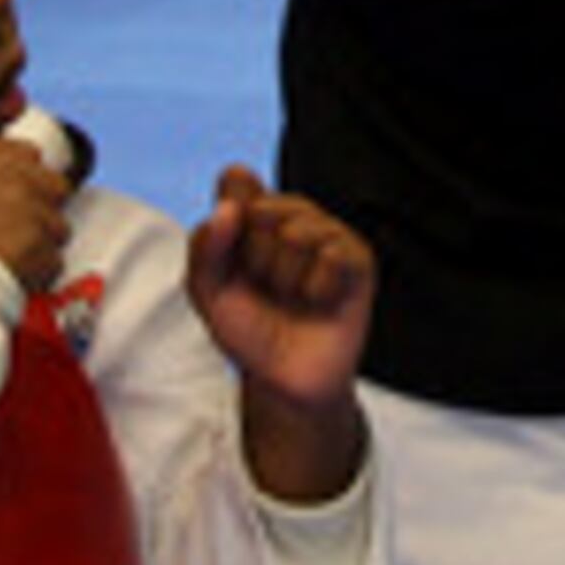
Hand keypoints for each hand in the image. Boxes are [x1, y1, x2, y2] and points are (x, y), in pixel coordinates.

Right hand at [0, 124, 75, 296]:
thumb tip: (27, 157)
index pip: (30, 154)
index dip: (25, 181)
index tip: (12, 200)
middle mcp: (9, 172)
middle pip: (55, 186)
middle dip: (42, 208)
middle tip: (15, 231)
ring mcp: (27, 208)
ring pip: (58, 226)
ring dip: (41, 243)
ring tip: (7, 257)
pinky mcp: (38, 245)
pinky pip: (54, 261)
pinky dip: (38, 273)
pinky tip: (12, 275)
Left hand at [185, 166, 374, 502]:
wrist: (282, 380)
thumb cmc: (247, 329)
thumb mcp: (206, 289)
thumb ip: (205, 245)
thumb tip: (231, 207)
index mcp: (256, 213)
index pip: (235, 184)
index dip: (226, 227)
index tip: (230, 263)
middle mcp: (296, 217)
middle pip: (263, 208)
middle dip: (253, 257)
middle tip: (265, 287)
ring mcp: (330, 237)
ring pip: (298, 230)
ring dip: (285, 275)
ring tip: (291, 297)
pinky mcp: (359, 261)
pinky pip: (334, 252)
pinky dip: (316, 285)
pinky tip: (316, 300)